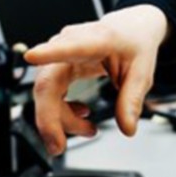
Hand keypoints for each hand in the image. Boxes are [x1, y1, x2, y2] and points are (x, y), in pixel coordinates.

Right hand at [21, 5, 168, 155]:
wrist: (130, 30)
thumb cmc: (133, 43)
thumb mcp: (142, 73)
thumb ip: (132, 100)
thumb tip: (127, 127)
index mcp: (96, 40)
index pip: (70, 46)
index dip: (49, 52)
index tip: (32, 56)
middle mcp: (71, 44)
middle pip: (48, 82)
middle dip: (49, 118)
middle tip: (58, 146)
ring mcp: (60, 55)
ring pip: (47, 93)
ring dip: (62, 118)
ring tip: (89, 129)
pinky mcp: (57, 66)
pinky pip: (51, 94)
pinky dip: (63, 111)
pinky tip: (82, 115)